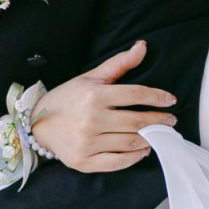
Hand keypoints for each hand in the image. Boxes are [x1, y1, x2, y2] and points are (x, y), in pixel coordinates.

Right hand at [27, 40, 177, 172]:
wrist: (37, 124)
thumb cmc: (68, 98)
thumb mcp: (91, 77)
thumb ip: (119, 64)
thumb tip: (143, 46)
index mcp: (94, 96)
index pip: (135, 95)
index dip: (157, 97)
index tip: (171, 100)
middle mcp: (91, 120)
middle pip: (137, 121)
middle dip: (159, 121)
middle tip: (170, 120)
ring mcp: (87, 143)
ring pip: (130, 143)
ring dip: (150, 139)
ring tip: (159, 134)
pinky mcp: (84, 161)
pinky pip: (117, 162)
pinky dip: (134, 158)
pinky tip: (143, 150)